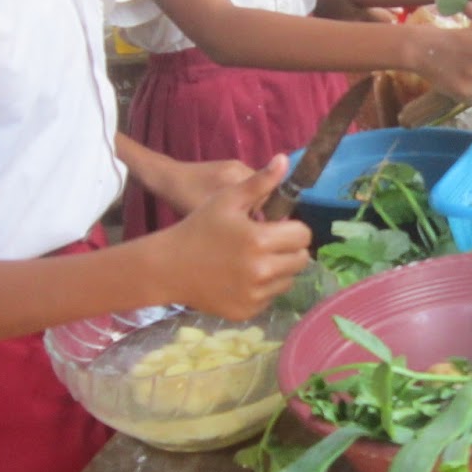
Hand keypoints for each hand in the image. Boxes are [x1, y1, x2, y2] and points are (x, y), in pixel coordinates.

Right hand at [162, 156, 311, 320]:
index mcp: (260, 240)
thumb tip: (285, 160)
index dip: (293, 228)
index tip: (278, 227)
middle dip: (290, 249)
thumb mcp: (227, 200)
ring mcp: (255, 294)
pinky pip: (271, 297)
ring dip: (279, 269)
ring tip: (254, 259)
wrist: (169, 266)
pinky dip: (264, 288)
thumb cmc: (199, 227)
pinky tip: (243, 277)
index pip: (303, 235)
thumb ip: (260, 182)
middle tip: (268, 243)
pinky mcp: (248, 311)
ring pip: (289, 280)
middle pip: (301, 260)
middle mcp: (261, 271)